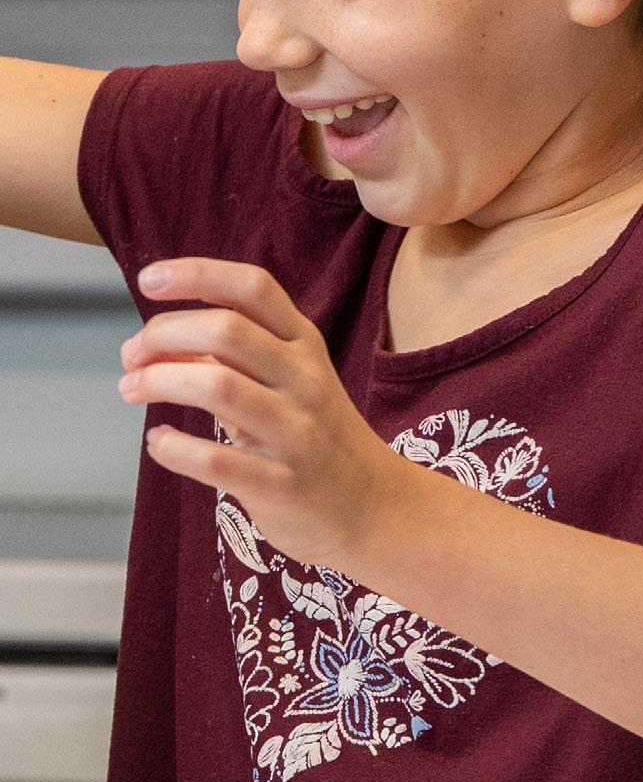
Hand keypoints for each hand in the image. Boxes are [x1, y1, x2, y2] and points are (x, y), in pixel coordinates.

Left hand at [119, 256, 406, 572]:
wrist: (372, 506)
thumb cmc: (315, 434)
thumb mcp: (287, 381)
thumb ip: (229, 356)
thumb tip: (155, 343)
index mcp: (305, 344)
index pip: (253, 288)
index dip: (197, 275)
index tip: (150, 280)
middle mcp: (305, 380)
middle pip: (226, 330)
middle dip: (163, 333)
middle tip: (132, 355)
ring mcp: (296, 433)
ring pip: (217, 386)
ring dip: (158, 382)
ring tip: (131, 389)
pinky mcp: (280, 484)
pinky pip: (213, 459)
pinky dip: (172, 447)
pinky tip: (160, 442)